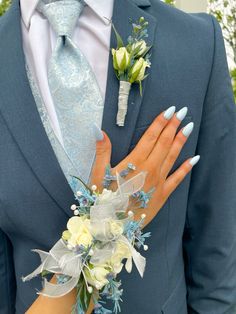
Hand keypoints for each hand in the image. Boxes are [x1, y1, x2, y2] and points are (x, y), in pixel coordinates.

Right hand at [91, 106, 199, 227]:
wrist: (113, 227)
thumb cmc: (103, 200)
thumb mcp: (98, 175)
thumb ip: (101, 151)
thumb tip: (97, 129)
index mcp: (135, 162)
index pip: (151, 137)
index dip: (161, 122)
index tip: (170, 110)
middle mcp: (150, 169)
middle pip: (165, 143)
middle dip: (174, 126)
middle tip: (183, 112)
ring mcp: (159, 182)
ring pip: (173, 156)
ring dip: (181, 141)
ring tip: (189, 127)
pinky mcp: (163, 194)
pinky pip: (178, 178)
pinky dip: (187, 168)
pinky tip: (195, 159)